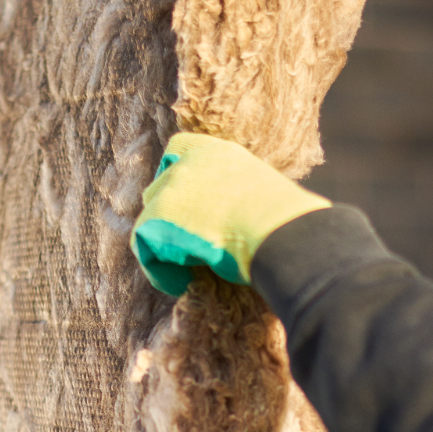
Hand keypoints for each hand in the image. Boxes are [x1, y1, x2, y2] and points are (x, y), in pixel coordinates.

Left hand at [130, 133, 330, 295]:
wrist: (283, 234)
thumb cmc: (288, 224)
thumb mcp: (263, 196)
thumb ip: (239, 197)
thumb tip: (244, 221)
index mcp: (217, 152)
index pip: (178, 148)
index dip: (174, 175)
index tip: (183, 203)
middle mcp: (189, 164)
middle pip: (158, 189)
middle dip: (167, 217)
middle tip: (187, 246)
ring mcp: (171, 189)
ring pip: (149, 220)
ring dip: (165, 246)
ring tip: (188, 270)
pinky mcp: (158, 218)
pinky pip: (144, 249)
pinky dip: (159, 271)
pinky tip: (182, 283)